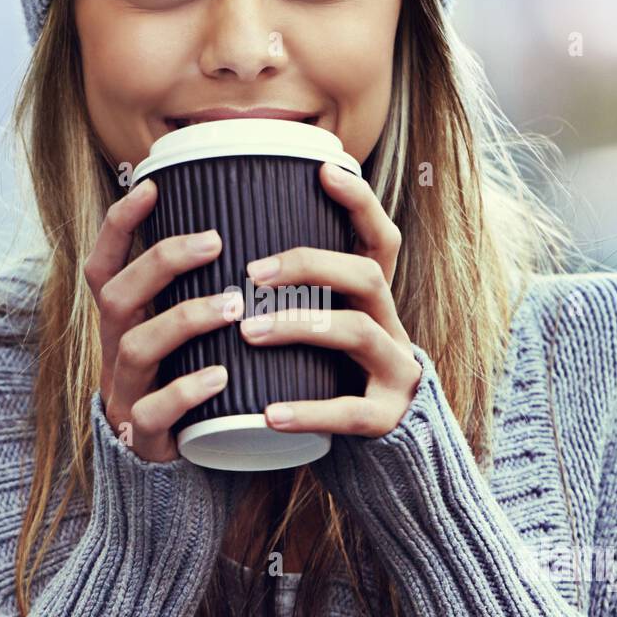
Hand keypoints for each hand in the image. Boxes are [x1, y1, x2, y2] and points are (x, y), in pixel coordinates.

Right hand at [84, 178, 244, 462]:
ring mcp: (126, 393)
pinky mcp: (144, 437)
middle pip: (116, 296)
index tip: (151, 185)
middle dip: (162, 262)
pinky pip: (152, 411)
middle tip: (214, 242)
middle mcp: (116, 350)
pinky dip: (184, 390)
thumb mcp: (187, 338)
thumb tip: (251, 233)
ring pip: (136, 347)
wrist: (173, 475)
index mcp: (125, 322)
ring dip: (183, 318)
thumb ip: (205, 294)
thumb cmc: (192, 387)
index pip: (105, 264)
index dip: (120, 225)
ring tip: (231, 307)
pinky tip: (218, 377)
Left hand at [238, 161, 422, 437]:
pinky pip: (352, 412)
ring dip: (301, 325)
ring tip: (249, 332)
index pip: (381, 239)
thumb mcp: (321, 327)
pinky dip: (309, 412)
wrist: (380, 447)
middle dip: (311, 265)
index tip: (323, 170)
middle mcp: (392, 326)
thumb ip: (294, 295)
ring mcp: (394, 371)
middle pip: (366, 276)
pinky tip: (269, 414)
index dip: (359, 202)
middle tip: (252, 273)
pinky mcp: (385, 417)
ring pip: (358, 333)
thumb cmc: (330, 375)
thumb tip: (222, 242)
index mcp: (374, 301)